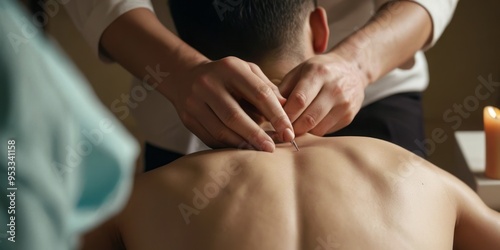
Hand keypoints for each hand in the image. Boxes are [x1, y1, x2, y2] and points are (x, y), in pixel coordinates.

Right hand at [164, 56, 294, 150]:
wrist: (185, 76)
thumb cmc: (226, 76)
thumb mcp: (247, 71)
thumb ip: (267, 87)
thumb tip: (286, 107)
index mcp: (230, 69)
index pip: (259, 93)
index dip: (276, 115)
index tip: (288, 132)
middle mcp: (209, 84)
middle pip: (235, 116)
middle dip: (256, 135)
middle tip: (272, 148)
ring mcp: (194, 102)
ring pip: (220, 130)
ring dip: (242, 144)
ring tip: (259, 151)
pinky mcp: (188, 118)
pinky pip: (210, 137)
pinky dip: (228, 146)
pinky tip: (241, 150)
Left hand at [279, 53, 367, 135]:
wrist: (353, 69)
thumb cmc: (318, 71)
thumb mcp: (299, 71)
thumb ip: (283, 89)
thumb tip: (268, 111)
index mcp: (318, 73)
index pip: (299, 100)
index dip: (285, 115)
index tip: (274, 121)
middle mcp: (334, 88)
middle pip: (309, 118)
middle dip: (292, 128)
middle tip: (280, 131)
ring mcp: (344, 103)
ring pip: (317, 128)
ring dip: (302, 133)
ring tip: (291, 130)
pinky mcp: (348, 116)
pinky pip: (326, 131)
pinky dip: (313, 133)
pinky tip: (306, 128)